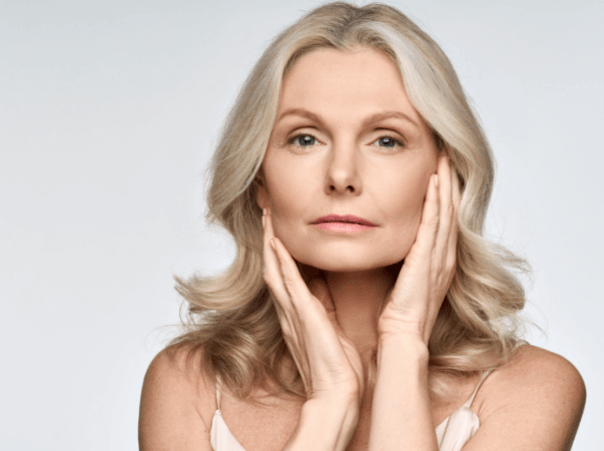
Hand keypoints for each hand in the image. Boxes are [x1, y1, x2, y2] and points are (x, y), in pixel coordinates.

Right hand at [262, 208, 363, 402]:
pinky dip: (281, 262)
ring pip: (275, 269)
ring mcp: (293, 312)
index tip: (276, 227)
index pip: (283, 275)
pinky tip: (276, 243)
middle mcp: (289, 310)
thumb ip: (322, 306)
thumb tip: (323, 285)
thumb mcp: (329, 327)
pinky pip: (288, 283)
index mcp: (297, 314)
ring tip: (267, 217)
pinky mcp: (303, 315)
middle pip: (272, 267)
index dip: (277, 251)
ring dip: (270, 243)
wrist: (337, 392)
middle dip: (268, 239)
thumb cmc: (336, 365)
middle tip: (265, 212)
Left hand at [377, 155, 460, 343]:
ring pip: (446, 212)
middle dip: (449, 182)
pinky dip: (436, 200)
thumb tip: (386, 247)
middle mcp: (444, 257)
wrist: (402, 338)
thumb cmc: (398, 317)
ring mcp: (439, 258)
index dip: (444, 195)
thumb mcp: (402, 283)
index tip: (439, 172)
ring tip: (443, 159)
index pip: (443, 221)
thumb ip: (401, 264)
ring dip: (445, 184)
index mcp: (438, 263)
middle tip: (446, 155)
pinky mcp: (428, 260)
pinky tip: (434, 181)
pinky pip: (434, 223)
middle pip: (450, 211)